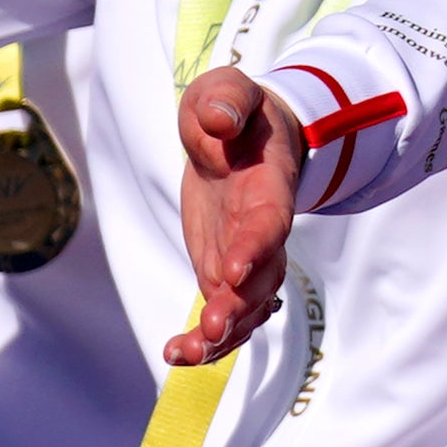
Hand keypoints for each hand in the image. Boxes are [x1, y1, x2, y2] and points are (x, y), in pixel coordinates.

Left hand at [171, 66, 303, 365]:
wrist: (243, 138)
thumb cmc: (236, 111)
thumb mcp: (228, 91)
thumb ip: (226, 99)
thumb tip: (218, 122)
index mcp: (268, 187)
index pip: (269, 221)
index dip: (256, 246)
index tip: (235, 273)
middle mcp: (264, 231)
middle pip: (263, 277)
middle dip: (239, 306)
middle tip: (211, 328)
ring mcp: (246, 257)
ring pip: (247, 307)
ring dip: (223, 335)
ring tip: (186, 354)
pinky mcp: (223, 274)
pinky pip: (223, 314)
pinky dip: (205, 341)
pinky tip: (177, 356)